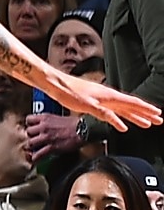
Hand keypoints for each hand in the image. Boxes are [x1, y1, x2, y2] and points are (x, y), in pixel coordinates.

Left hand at [21, 111, 84, 159]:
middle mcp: (43, 127)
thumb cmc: (76, 123)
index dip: (30, 125)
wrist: (85, 130)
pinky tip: (35, 160)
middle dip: (31, 136)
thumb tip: (46, 125)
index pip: (28, 120)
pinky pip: (38, 154)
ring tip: (34, 149)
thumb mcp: (59, 117)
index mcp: (45, 118)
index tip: (33, 128)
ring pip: (30, 143)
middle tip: (35, 140)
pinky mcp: (52, 147)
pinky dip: (36, 158)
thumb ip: (50, 121)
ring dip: (32, 147)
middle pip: (28, 132)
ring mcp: (46, 137)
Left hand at [40, 71, 161, 138]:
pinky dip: (120, 118)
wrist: (56, 84)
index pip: (132, 103)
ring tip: (146, 123)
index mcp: (109, 96)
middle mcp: (108, 97)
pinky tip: (122, 124)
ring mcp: (102, 99)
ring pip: (123, 110)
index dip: (146, 109)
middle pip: (131, 107)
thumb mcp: (86, 104)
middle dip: (145, 114)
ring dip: (135, 116)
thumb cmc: (68, 91)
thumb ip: (102, 113)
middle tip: (158, 120)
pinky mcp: (95, 102)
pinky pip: (113, 111)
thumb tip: (118, 122)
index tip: (157, 114)